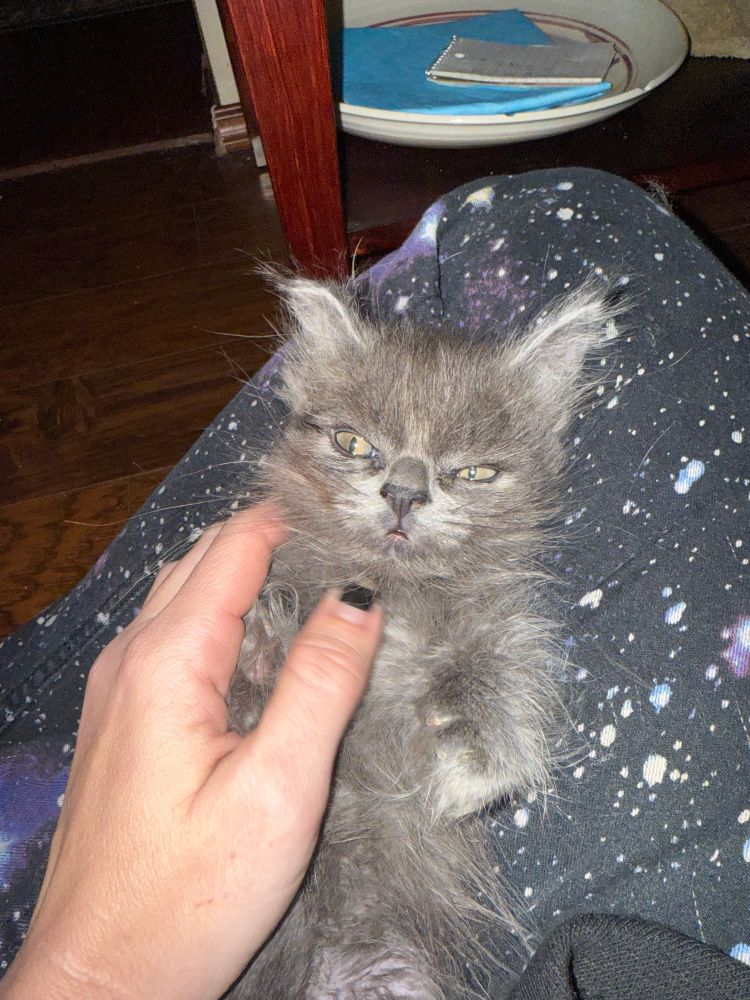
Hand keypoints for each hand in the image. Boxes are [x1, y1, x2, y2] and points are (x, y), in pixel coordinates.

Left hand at [2, 505, 382, 999]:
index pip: (233, 548)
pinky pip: (173, 641)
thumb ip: (321, 681)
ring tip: (307, 579)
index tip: (343, 510)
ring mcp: (118, 692)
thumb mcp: (279, 787)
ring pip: (185, 598)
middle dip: (267, 537)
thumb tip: (358, 599)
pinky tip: (256, 649)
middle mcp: (131, 662)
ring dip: (241, 575)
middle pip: (204, 562)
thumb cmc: (187, 896)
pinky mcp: (122, 723)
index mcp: (168, 661)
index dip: (290, 520)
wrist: (102, 977)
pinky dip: (219, 618)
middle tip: (335, 538)